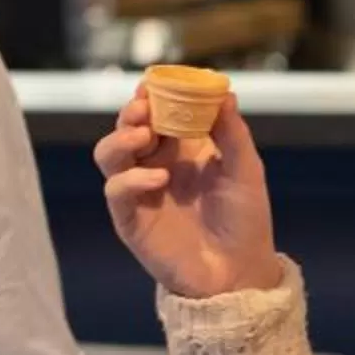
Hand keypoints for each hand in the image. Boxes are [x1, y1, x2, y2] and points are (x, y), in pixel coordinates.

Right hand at [93, 85, 283, 300]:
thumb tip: (224, 92)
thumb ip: (231, 132)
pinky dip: (132, 178)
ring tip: (145, 136)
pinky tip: (159, 178)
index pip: (154, 112)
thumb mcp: (245, 169)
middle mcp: (155, 165)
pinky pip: (116, 191)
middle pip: (125, 128)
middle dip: (130, 113)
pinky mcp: (131, 220)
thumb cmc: (245, 219)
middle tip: (144, 108)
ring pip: (108, 155)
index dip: (150, 96)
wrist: (240, 271)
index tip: (153, 83)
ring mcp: (140, 192)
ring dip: (120, 139)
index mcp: (180, 149)